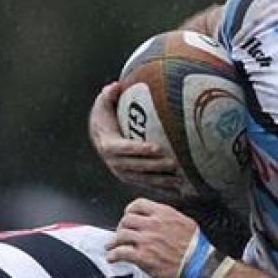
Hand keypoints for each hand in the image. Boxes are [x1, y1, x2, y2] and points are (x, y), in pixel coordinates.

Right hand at [88, 81, 183, 200]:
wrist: (98, 136)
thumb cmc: (105, 116)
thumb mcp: (103, 103)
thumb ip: (109, 95)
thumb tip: (115, 86)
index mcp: (108, 145)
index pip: (125, 148)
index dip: (140, 149)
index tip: (157, 148)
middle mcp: (114, 162)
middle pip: (137, 166)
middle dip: (155, 166)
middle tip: (174, 163)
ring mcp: (122, 173)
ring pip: (143, 179)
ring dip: (161, 181)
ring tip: (180, 180)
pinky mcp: (130, 179)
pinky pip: (146, 185)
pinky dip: (161, 189)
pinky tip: (178, 191)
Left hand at [107, 198, 199, 277]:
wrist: (199, 264)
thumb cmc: (196, 246)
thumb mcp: (184, 222)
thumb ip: (168, 218)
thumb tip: (158, 219)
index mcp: (163, 213)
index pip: (139, 204)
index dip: (130, 210)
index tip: (128, 216)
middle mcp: (153, 224)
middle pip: (126, 220)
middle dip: (121, 227)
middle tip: (120, 234)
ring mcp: (146, 240)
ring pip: (121, 235)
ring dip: (114, 242)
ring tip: (111, 247)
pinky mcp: (143, 256)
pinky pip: (121, 253)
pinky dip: (113, 255)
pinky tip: (112, 258)